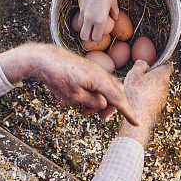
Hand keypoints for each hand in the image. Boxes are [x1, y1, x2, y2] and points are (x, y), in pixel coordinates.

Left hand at [0, 43, 137, 125]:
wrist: (44, 59)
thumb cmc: (57, 76)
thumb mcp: (74, 96)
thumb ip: (93, 102)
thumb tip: (104, 104)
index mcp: (99, 79)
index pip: (118, 98)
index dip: (128, 112)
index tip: (136, 122)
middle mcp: (100, 73)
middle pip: (116, 92)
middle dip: (113, 107)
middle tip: (100, 117)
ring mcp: (94, 70)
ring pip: (106, 88)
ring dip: (101, 102)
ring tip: (85, 112)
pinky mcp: (87, 69)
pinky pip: (98, 83)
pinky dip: (95, 94)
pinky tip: (83, 102)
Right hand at [78, 0, 118, 42]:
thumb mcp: (113, 1)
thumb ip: (114, 12)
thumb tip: (116, 19)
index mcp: (100, 19)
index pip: (96, 37)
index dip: (99, 39)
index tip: (102, 36)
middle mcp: (90, 18)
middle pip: (85, 36)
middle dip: (89, 38)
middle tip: (93, 36)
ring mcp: (83, 12)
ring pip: (80, 27)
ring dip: (85, 28)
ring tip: (90, 26)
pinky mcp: (79, 5)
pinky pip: (80, 16)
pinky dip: (83, 18)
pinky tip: (89, 13)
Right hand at [119, 60, 171, 146]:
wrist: (139, 117)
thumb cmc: (136, 94)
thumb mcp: (134, 74)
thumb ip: (140, 64)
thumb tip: (143, 64)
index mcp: (162, 76)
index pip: (167, 65)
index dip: (160, 63)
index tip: (152, 64)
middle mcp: (166, 86)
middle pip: (161, 76)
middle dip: (152, 75)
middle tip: (140, 77)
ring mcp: (163, 97)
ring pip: (158, 87)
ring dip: (150, 86)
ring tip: (137, 89)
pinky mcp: (159, 106)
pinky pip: (155, 97)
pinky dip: (148, 96)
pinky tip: (138, 98)